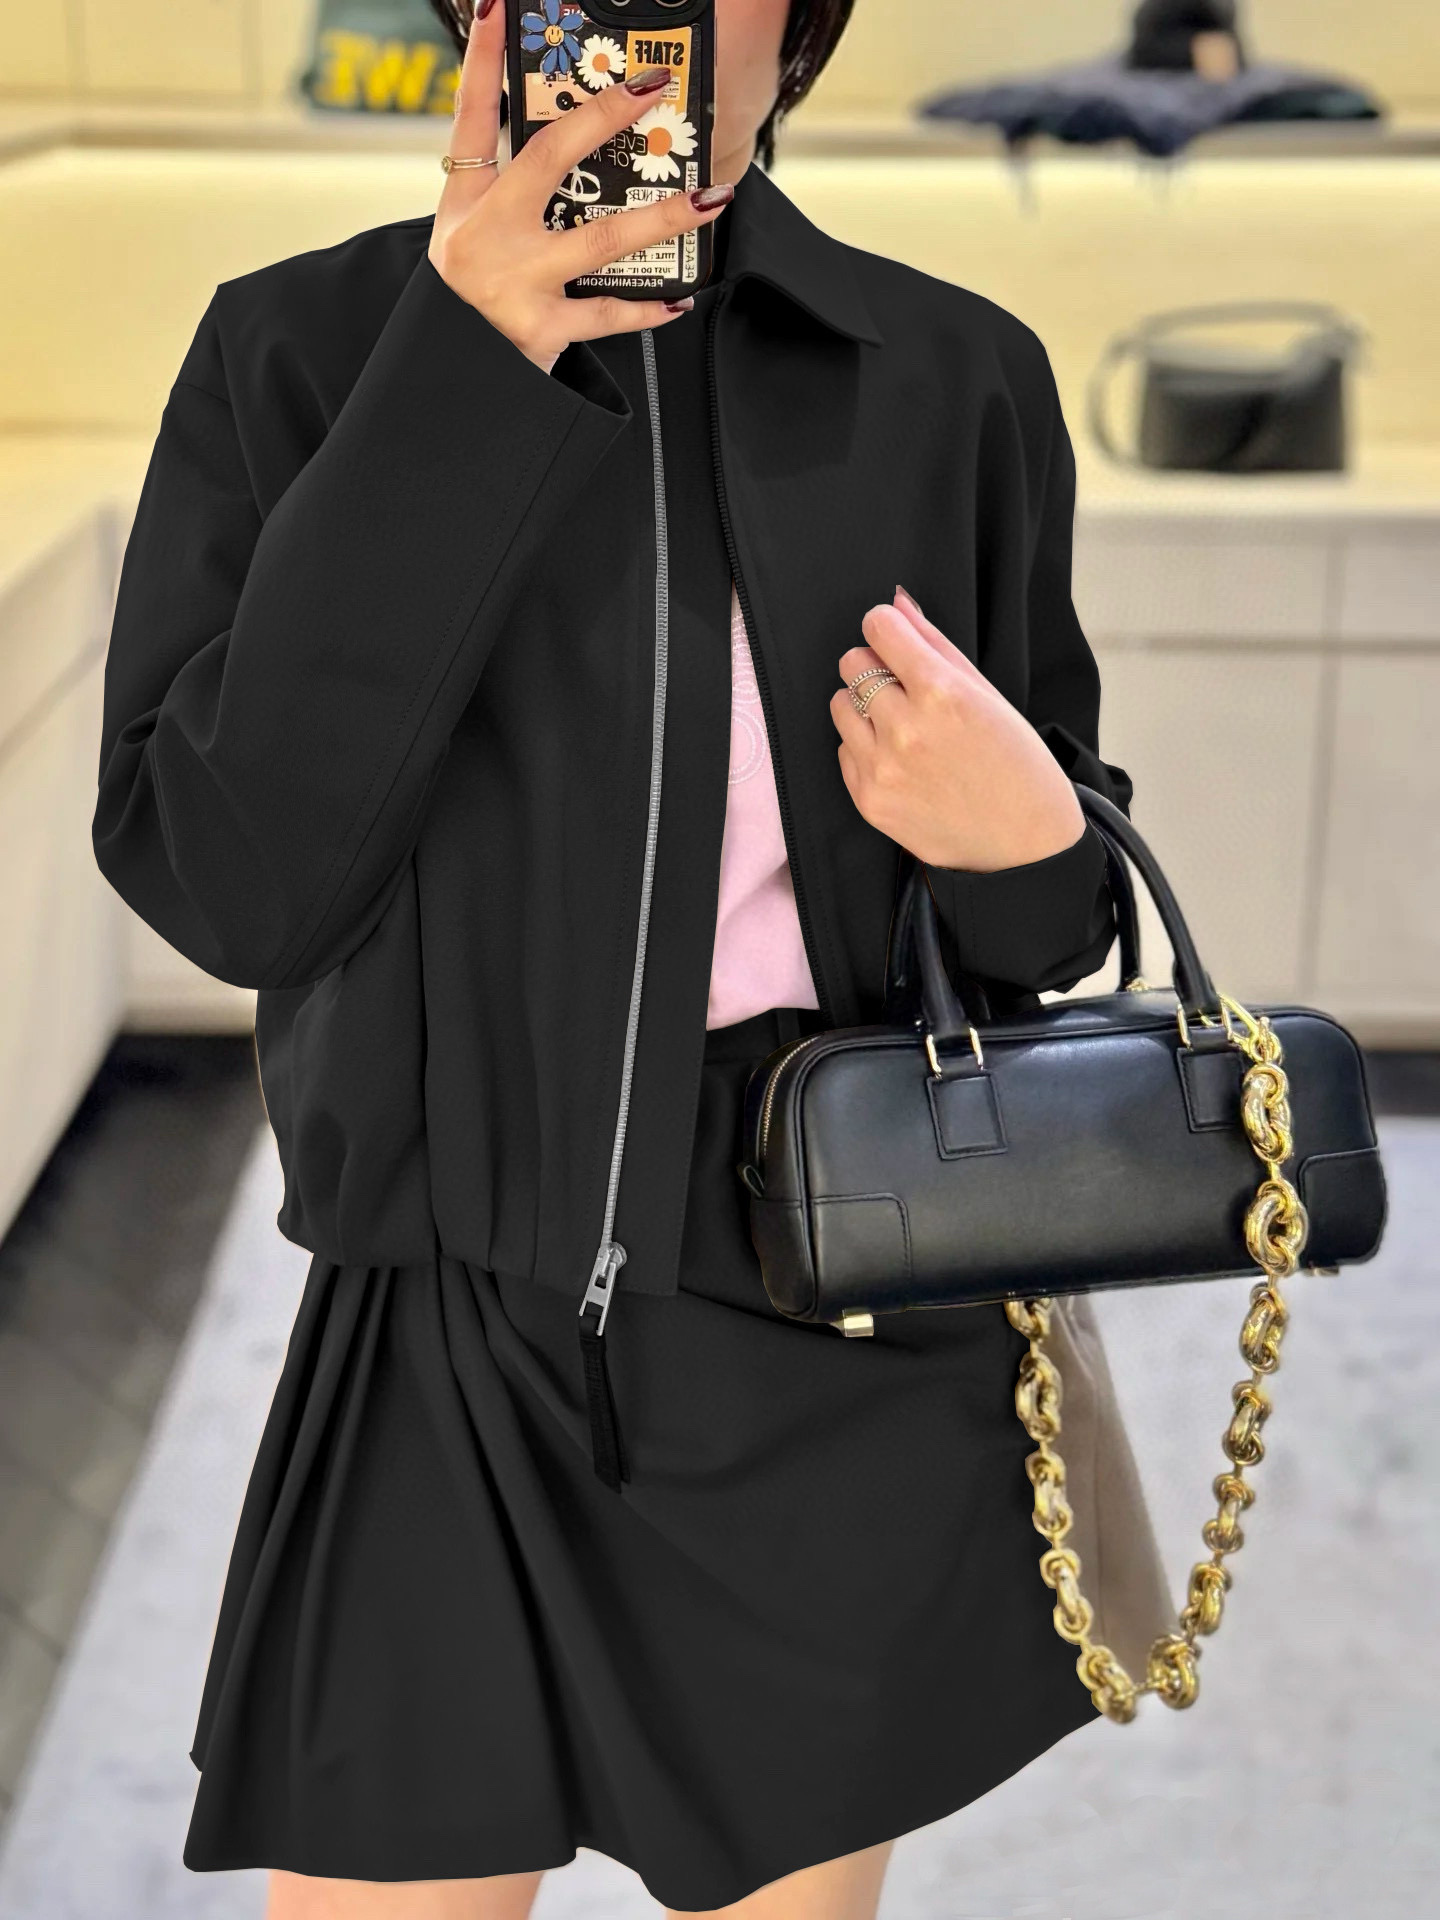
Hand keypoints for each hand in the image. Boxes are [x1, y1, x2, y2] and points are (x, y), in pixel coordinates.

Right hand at [428, 0, 734, 373]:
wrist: (448, 376)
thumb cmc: (466, 301)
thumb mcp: (468, 236)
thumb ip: (510, 191)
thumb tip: (568, 142)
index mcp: (466, 203)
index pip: (473, 116)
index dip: (486, 59)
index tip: (501, 8)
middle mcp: (485, 236)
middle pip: (548, 160)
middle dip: (602, 118)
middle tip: (650, 90)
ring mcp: (513, 283)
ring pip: (599, 242)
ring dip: (661, 217)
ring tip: (709, 198)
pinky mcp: (539, 330)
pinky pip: (606, 315)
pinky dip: (645, 309)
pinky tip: (678, 298)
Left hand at [829, 584, 1084, 870]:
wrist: (1024, 847)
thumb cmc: (1016, 765)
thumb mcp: (988, 696)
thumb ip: (936, 646)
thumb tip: (896, 603)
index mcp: (942, 693)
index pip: (879, 628)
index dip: (888, 628)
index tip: (898, 641)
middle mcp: (905, 728)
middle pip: (852, 664)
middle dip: (875, 667)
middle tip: (905, 690)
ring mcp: (882, 768)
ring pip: (840, 706)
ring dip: (864, 708)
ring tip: (903, 727)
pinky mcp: (869, 801)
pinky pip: (843, 751)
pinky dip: (864, 749)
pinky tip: (902, 762)